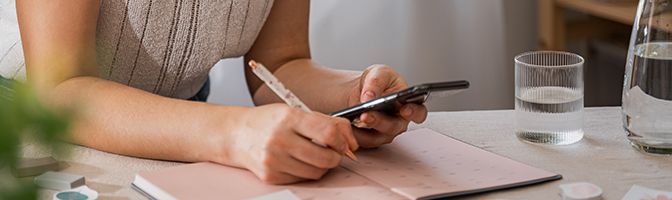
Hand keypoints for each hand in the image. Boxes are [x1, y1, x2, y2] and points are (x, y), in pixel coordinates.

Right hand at [227, 104, 357, 184]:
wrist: (237, 135)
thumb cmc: (269, 121)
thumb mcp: (295, 112)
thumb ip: (327, 122)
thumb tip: (352, 142)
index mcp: (288, 118)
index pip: (328, 133)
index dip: (343, 141)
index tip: (344, 143)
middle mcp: (279, 139)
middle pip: (325, 158)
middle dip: (336, 157)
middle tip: (332, 151)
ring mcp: (274, 160)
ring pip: (316, 172)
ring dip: (322, 166)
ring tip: (314, 155)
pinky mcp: (270, 176)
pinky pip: (301, 179)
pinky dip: (305, 172)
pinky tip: (297, 161)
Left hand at [346, 65, 427, 147]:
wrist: (360, 90)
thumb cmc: (377, 81)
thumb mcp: (378, 73)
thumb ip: (376, 82)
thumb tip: (369, 97)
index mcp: (408, 104)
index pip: (418, 112)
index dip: (414, 113)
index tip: (405, 110)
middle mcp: (399, 122)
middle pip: (393, 127)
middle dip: (379, 121)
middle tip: (366, 115)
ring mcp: (385, 133)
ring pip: (376, 137)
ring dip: (363, 130)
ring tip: (351, 120)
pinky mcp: (370, 139)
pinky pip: (362, 141)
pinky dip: (353, 133)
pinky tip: (344, 125)